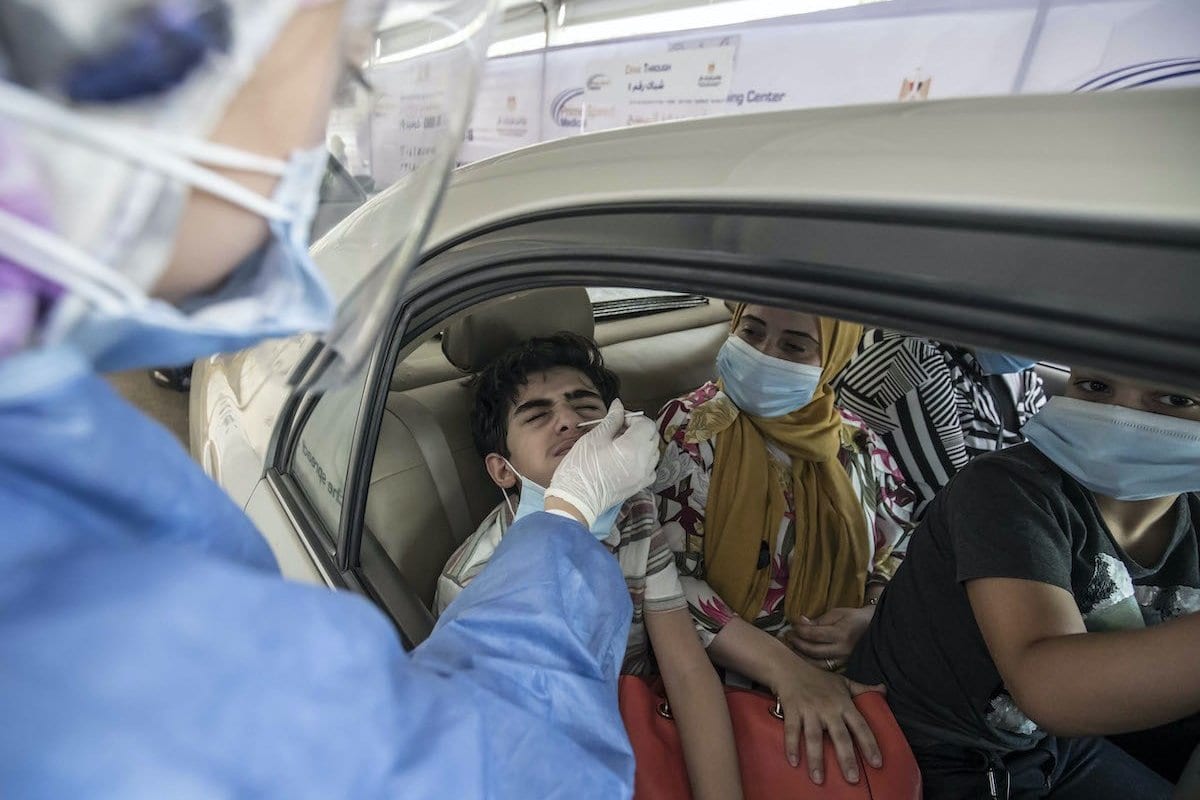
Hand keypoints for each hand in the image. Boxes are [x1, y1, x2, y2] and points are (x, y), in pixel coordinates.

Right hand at [545, 399, 657, 525]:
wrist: (576, 500)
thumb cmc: (581, 468)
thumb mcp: (594, 438)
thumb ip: (611, 420)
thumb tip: (618, 406)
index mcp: (633, 447)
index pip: (647, 424)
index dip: (634, 417)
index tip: (619, 419)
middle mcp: (644, 462)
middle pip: (652, 437)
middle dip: (639, 428)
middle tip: (618, 429)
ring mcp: (643, 476)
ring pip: (653, 451)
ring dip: (642, 443)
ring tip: (621, 443)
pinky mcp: (639, 486)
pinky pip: (650, 467)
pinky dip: (644, 459)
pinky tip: (627, 459)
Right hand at [769, 654, 884, 785]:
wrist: (789, 668)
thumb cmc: (818, 679)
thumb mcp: (843, 682)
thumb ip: (863, 689)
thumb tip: (884, 689)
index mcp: (843, 704)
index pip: (861, 726)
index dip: (869, 744)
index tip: (877, 763)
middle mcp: (828, 708)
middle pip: (840, 736)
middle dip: (847, 758)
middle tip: (853, 779)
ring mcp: (809, 710)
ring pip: (814, 736)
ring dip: (816, 758)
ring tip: (819, 779)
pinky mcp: (792, 710)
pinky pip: (791, 730)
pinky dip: (791, 746)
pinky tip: (794, 762)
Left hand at [785, 606, 874, 665]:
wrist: (874, 628)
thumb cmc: (854, 618)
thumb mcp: (837, 613)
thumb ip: (819, 620)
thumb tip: (800, 622)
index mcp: (841, 634)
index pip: (814, 635)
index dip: (800, 630)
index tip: (792, 626)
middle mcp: (842, 650)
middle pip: (813, 650)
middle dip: (797, 643)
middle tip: (788, 636)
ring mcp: (843, 660)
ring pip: (817, 663)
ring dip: (801, 656)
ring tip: (793, 647)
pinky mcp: (844, 666)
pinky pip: (824, 668)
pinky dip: (811, 663)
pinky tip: (803, 657)